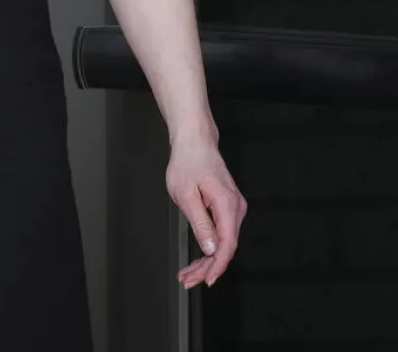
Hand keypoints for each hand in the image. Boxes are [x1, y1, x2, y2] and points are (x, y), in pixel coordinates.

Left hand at [167, 132, 246, 289]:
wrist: (195, 142)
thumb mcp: (186, 193)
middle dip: (207, 267)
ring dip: (207, 260)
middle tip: (188, 280)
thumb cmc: (188, 162)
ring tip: (188, 274)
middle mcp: (236, 208)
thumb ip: (200, 222)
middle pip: (226, 246)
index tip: (207, 280)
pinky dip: (209, 247)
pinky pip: (221, 233)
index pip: (227, 244)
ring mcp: (233, 208)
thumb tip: (210, 248)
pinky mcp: (227, 208)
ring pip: (223, 242)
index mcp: (227, 204)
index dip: (217, 265)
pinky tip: (199, 259)